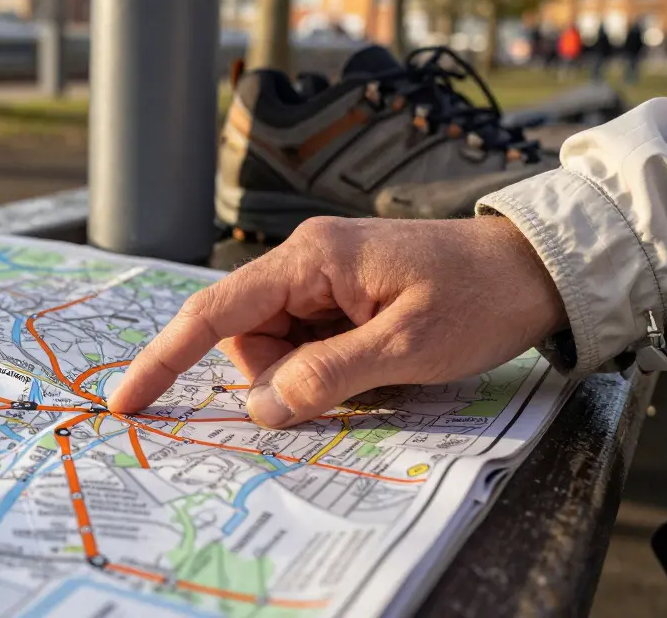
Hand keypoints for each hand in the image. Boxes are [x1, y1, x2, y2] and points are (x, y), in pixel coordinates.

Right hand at [108, 216, 566, 427]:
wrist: (539, 267)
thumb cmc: (479, 297)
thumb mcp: (407, 349)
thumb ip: (326, 378)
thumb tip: (260, 407)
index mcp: (310, 260)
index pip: (214, 312)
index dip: (164, 358)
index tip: (127, 401)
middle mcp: (305, 261)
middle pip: (248, 339)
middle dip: (277, 378)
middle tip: (351, 384)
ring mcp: (323, 277)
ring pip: (277, 347)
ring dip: (309, 374)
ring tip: (378, 366)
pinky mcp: (342, 293)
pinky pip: (307, 342)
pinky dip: (326, 366)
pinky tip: (376, 360)